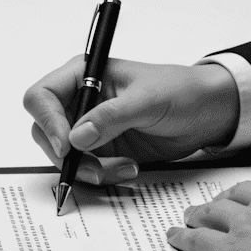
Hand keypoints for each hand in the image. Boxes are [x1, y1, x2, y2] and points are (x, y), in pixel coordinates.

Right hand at [24, 58, 239, 184]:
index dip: (47, 121)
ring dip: (87, 168)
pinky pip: (87, 168)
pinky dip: (103, 174)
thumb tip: (76, 136)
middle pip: (45, 130)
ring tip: (119, 169)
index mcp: (84, 76)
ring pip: (64, 155)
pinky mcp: (103, 148)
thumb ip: (111, 116)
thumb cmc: (182, 91)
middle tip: (92, 167)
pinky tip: (128, 168)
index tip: (66, 145)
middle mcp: (80, 101)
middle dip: (66, 154)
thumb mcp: (148, 99)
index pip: (42, 96)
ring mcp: (90, 127)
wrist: (209, 113)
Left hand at [166, 176, 250, 250]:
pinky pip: (198, 240)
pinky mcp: (228, 249)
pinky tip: (175, 237)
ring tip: (191, 217)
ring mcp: (246, 223)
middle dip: (227, 200)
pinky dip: (183, 238)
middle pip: (240, 195)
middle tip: (219, 206)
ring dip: (200, 214)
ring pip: (214, 211)